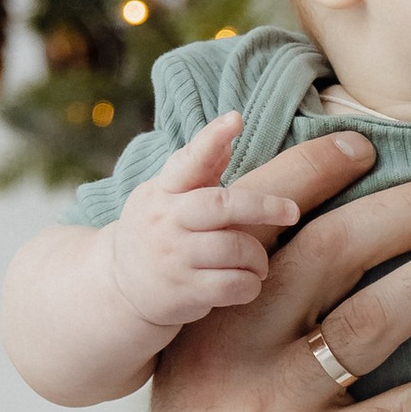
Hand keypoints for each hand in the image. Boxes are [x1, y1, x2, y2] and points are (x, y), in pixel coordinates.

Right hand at [107, 110, 311, 336]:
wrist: (119, 287)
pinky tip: (248, 283)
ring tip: (258, 263)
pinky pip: (233, 285)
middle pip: (222, 205)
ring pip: (235, 248)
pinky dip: (250, 284)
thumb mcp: (168, 196)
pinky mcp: (182, 292)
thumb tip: (232, 126)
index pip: (189, 161)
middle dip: (263, 207)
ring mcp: (173, 258)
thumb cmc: (158, 232)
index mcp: (164, 191)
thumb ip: (201, 168)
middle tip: (292, 212)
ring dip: (257, 258)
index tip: (235, 119)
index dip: (211, 139)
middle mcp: (165, 221)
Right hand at [140, 139, 410, 411]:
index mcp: (204, 319)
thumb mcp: (207, 385)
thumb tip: (292, 235)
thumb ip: (242, 315)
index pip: (261, 223)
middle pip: (330, 251)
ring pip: (378, 318)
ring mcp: (274, 409)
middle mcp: (231, 351)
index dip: (315, 174)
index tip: (371, 138)